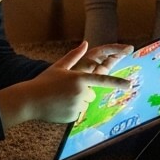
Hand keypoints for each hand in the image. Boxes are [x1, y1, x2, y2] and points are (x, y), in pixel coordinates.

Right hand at [0, 41, 132, 127]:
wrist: (29, 101)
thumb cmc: (44, 82)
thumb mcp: (59, 67)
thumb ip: (75, 55)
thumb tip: (86, 43)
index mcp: (80, 78)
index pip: (103, 80)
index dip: (118, 83)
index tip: (130, 85)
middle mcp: (81, 92)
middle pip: (92, 93)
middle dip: (83, 91)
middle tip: (65, 90)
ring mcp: (77, 105)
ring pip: (85, 103)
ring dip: (77, 101)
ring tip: (61, 98)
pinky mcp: (73, 116)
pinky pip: (79, 112)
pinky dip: (72, 110)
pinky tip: (59, 106)